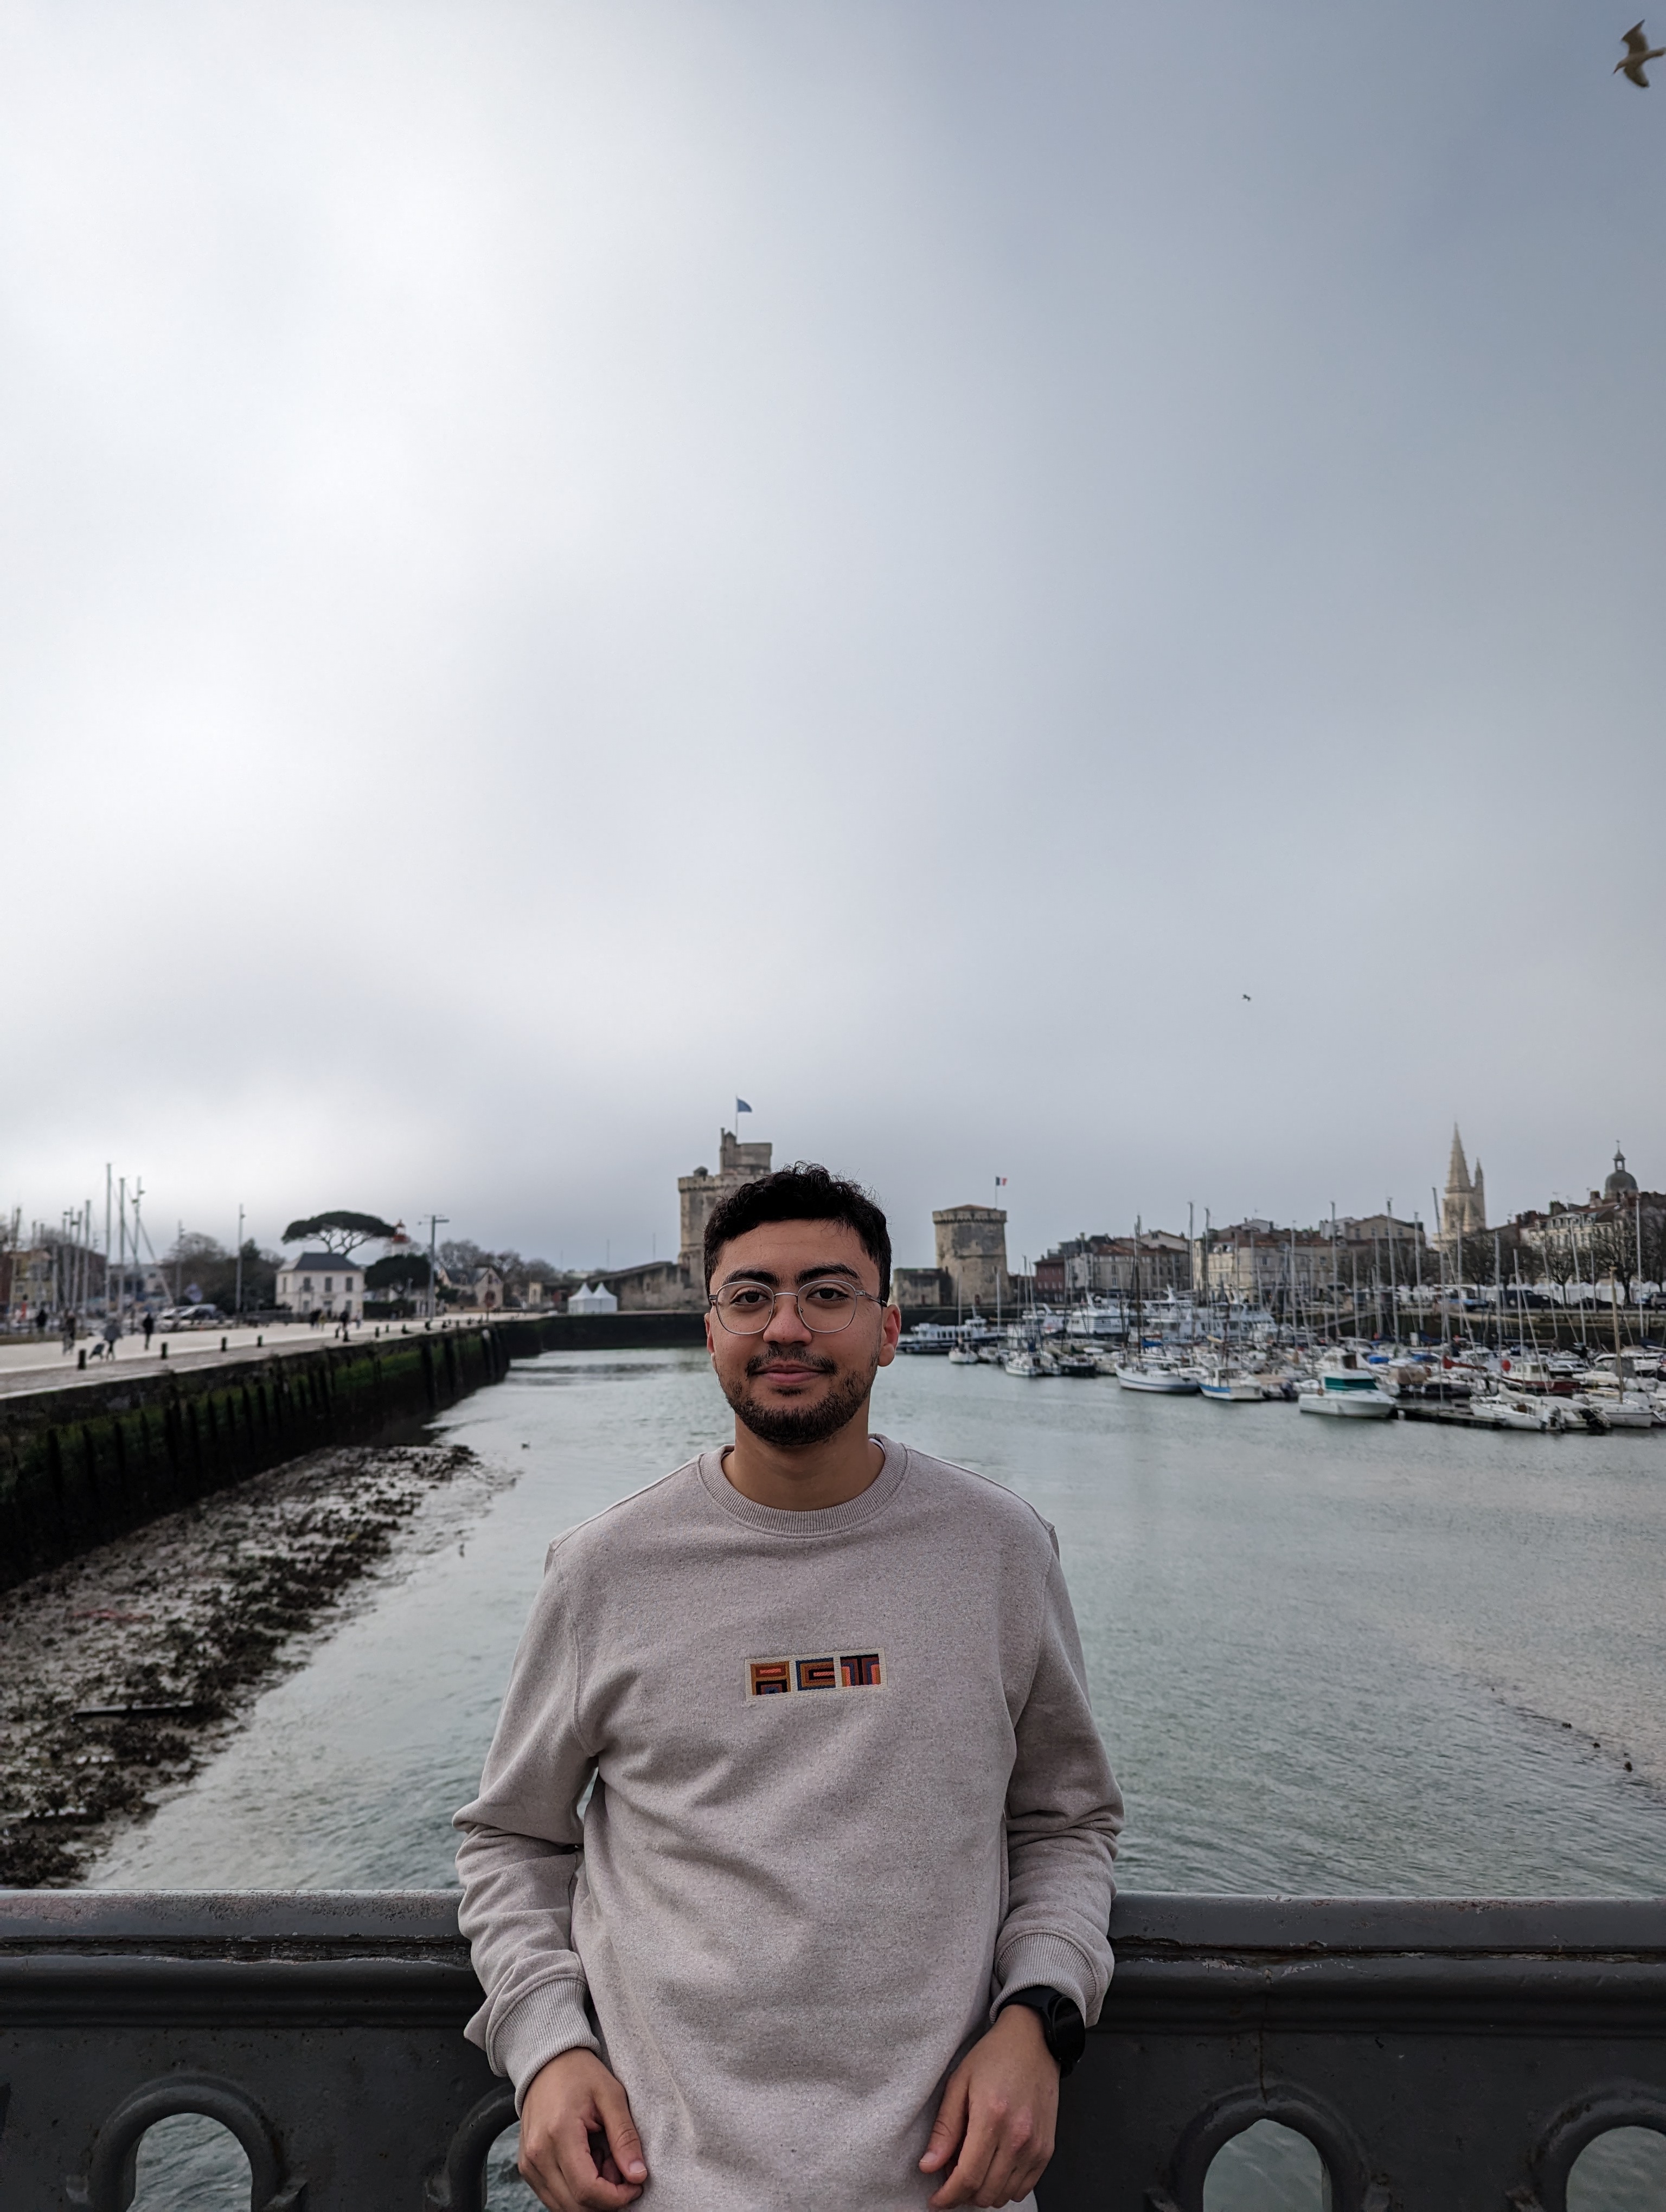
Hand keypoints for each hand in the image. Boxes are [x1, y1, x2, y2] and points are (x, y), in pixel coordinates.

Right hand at [517, 2048, 648, 2211]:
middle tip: (622, 2169)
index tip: (637, 2185)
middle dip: (606, 2199)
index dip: (616, 2198)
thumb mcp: (611, 2096)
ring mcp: (528, 2164)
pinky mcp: (527, 2168)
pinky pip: (553, 2196)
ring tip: (604, 2161)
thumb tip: (637, 2175)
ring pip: (563, 2206)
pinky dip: (576, 2190)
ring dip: (591, 2196)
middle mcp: (537, 2154)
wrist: (547, 2062)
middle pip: (575, 2205)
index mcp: (558, 2133)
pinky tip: (588, 2163)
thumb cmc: (581, 2074)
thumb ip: (625, 2137)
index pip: (586, 2190)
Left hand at [919, 2002, 1059, 2207]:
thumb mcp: (959, 2083)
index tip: (935, 2200)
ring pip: (1004, 2195)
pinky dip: (1005, 2188)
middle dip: (962, 2194)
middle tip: (950, 2176)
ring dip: (983, 2192)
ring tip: (972, 2167)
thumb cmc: (994, 2057)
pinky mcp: (1047, 2149)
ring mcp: (1036, 2146)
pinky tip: (993, 2168)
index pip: (967, 2176)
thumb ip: (945, 2128)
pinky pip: (1024, 2188)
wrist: (1034, 2041)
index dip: (947, 2196)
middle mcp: (1018, 2136)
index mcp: (991, 2117)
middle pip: (985, 2192)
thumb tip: (928, 2166)